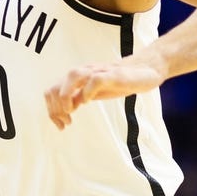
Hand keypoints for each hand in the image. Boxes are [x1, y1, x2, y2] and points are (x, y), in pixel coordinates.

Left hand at [45, 57, 165, 128]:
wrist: (145, 70)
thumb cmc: (117, 82)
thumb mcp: (93, 93)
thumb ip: (78, 98)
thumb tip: (65, 110)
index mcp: (76, 79)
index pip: (52, 91)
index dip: (52, 111)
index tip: (62, 125)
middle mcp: (83, 73)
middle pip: (56, 86)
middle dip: (56, 109)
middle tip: (66, 123)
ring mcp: (98, 71)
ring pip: (72, 76)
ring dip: (66, 96)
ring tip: (71, 111)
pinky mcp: (112, 74)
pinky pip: (94, 80)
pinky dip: (87, 92)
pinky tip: (88, 101)